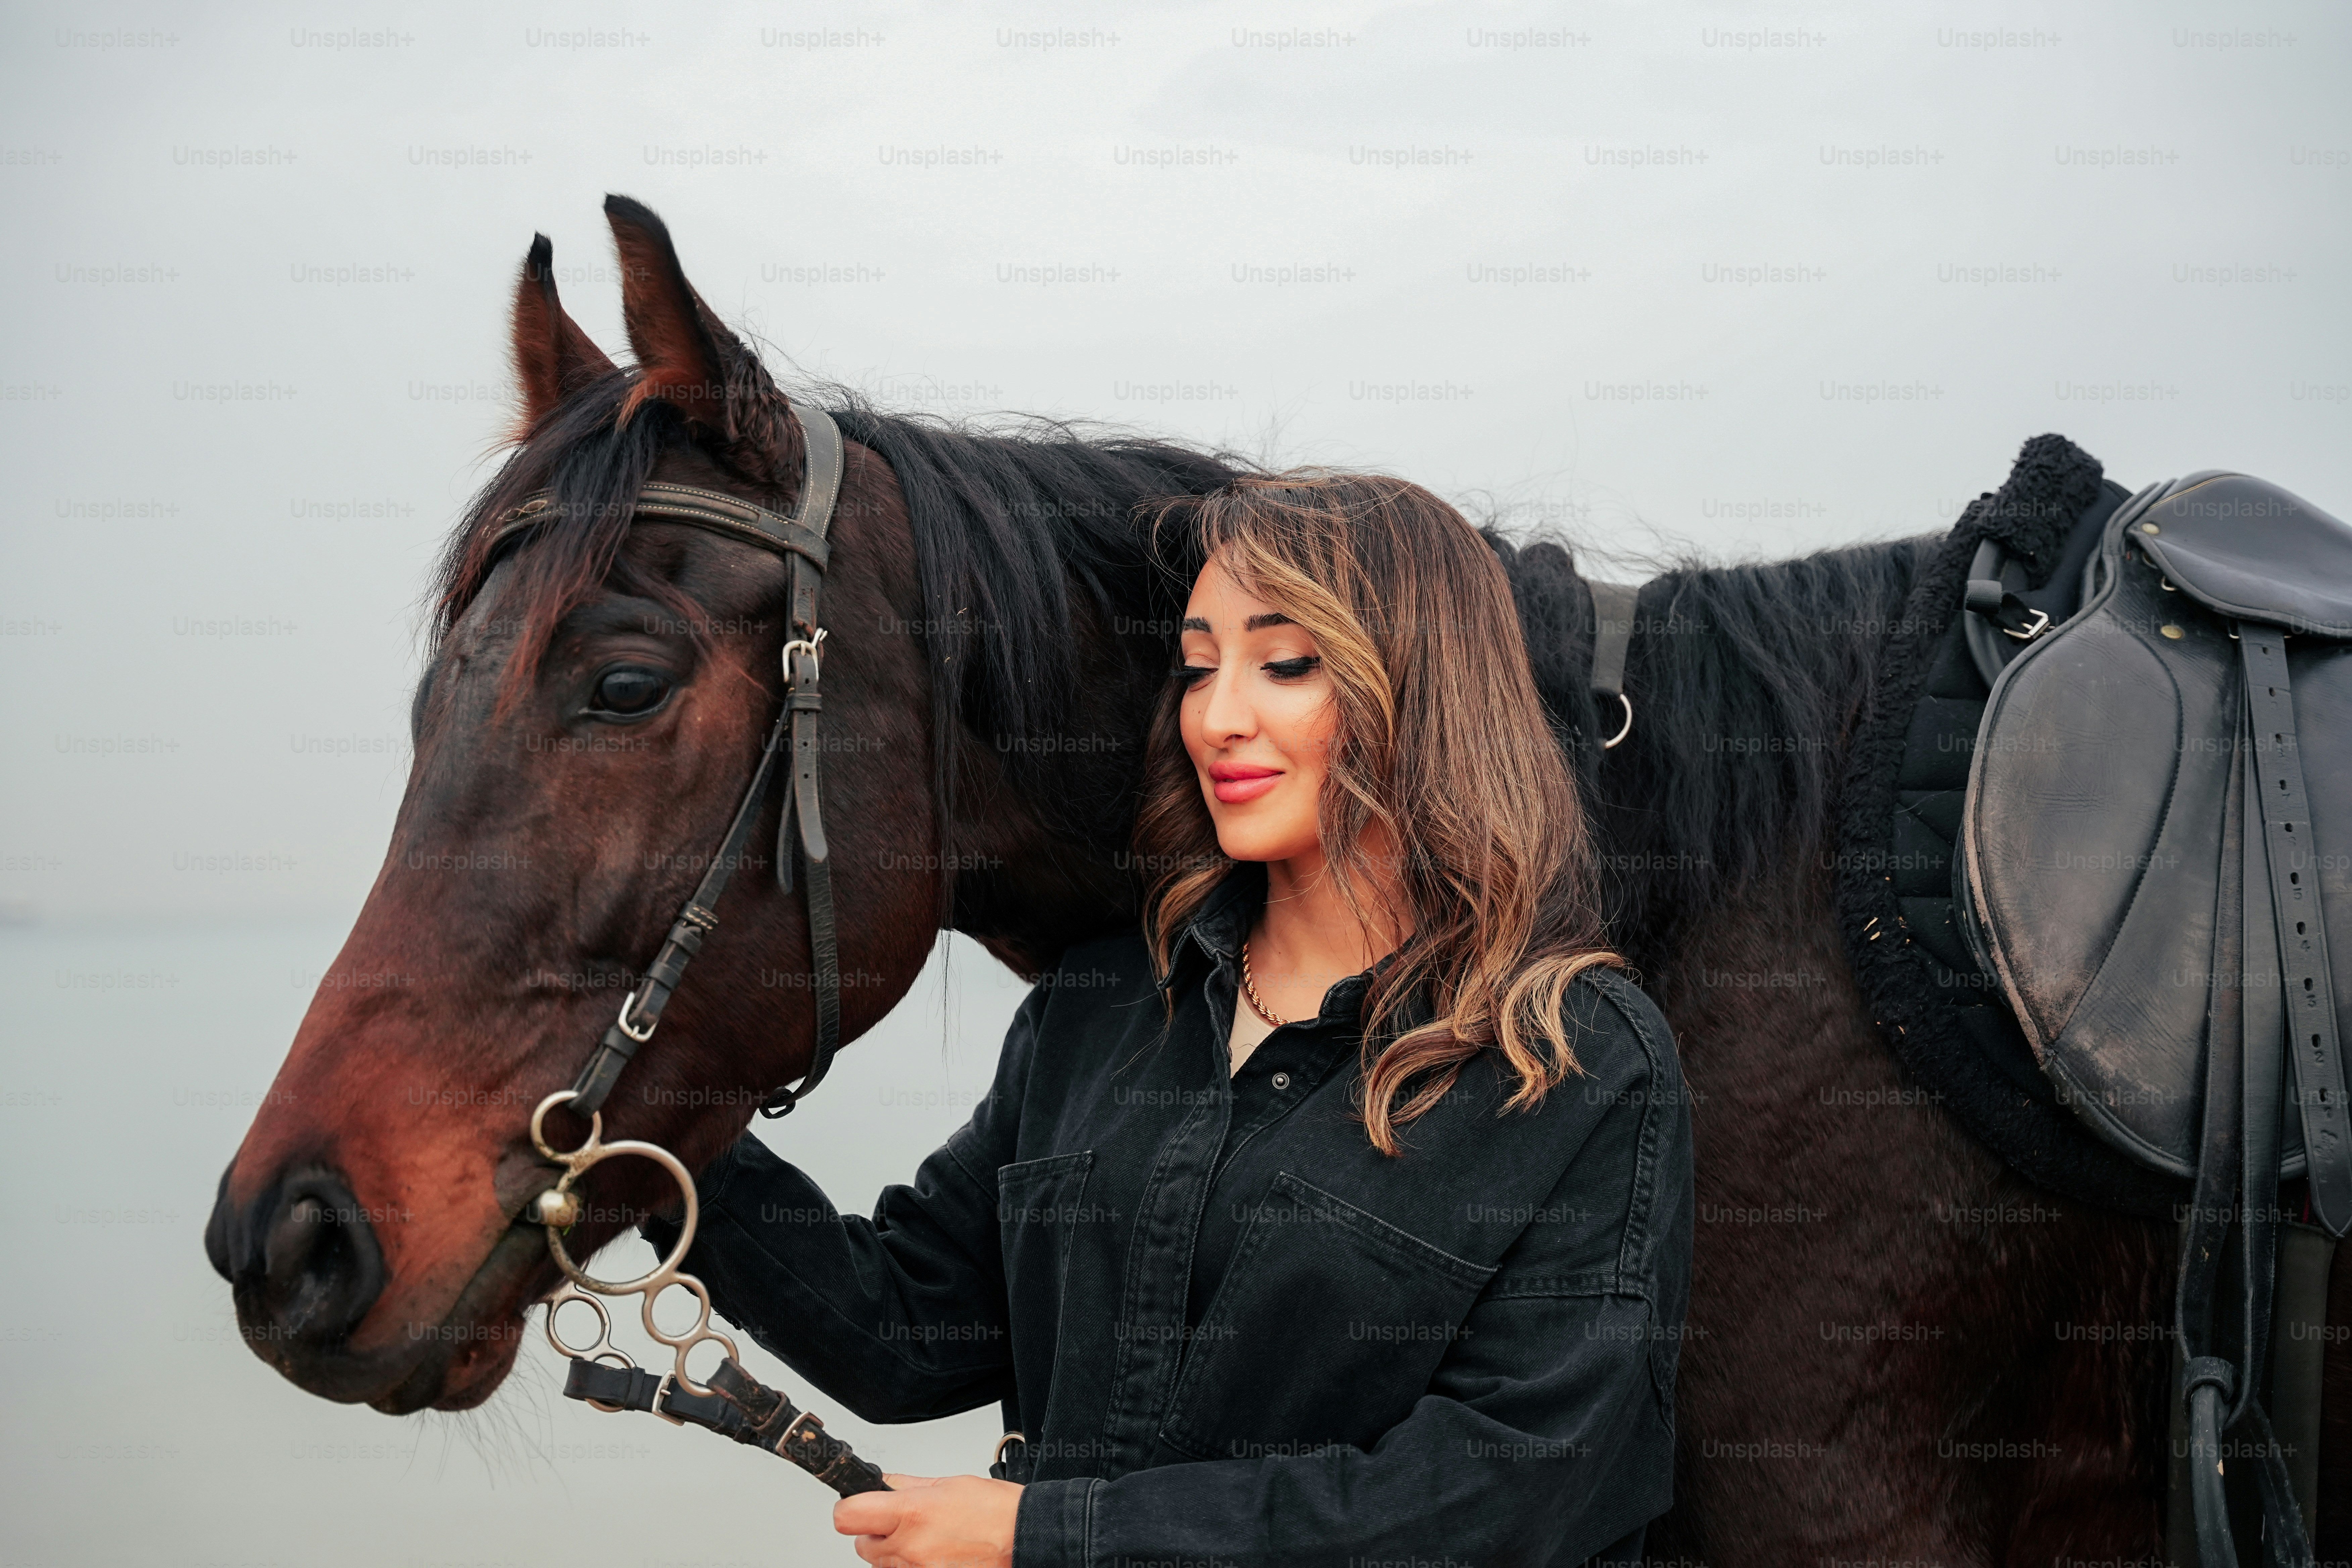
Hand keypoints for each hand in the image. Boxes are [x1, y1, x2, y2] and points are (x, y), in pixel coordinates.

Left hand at [833, 1472, 1020, 1567]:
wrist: (1025, 1539)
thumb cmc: (996, 1512)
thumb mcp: (948, 1483)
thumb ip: (906, 1484)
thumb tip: (883, 1483)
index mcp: (911, 1513)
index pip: (847, 1516)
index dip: (849, 1507)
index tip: (857, 1503)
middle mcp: (909, 1548)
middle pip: (862, 1544)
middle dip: (877, 1531)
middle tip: (903, 1521)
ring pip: (881, 1564)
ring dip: (895, 1551)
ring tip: (928, 1537)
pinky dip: (912, 1565)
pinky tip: (936, 1553)